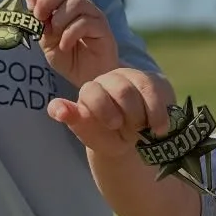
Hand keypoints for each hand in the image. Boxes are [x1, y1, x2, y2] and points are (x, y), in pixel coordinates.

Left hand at [29, 0, 119, 86]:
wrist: (89, 78)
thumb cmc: (68, 57)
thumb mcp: (46, 40)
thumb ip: (40, 23)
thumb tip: (29, 3)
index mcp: (65, 2)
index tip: (30, 6)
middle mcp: (81, 4)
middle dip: (47, 0)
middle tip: (40, 18)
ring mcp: (93, 15)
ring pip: (76, 2)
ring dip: (59, 19)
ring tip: (55, 35)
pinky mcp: (102, 28)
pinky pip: (85, 22)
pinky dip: (70, 34)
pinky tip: (65, 45)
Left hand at [48, 67, 170, 154]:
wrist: (138, 139)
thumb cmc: (110, 137)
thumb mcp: (91, 134)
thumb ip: (75, 120)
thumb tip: (56, 109)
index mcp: (90, 92)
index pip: (92, 91)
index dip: (104, 110)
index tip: (113, 125)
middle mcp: (108, 79)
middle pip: (121, 90)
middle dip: (129, 116)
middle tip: (129, 130)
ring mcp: (131, 76)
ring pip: (140, 87)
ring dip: (144, 116)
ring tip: (142, 129)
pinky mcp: (151, 80)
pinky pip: (157, 91)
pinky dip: (159, 114)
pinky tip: (159, 128)